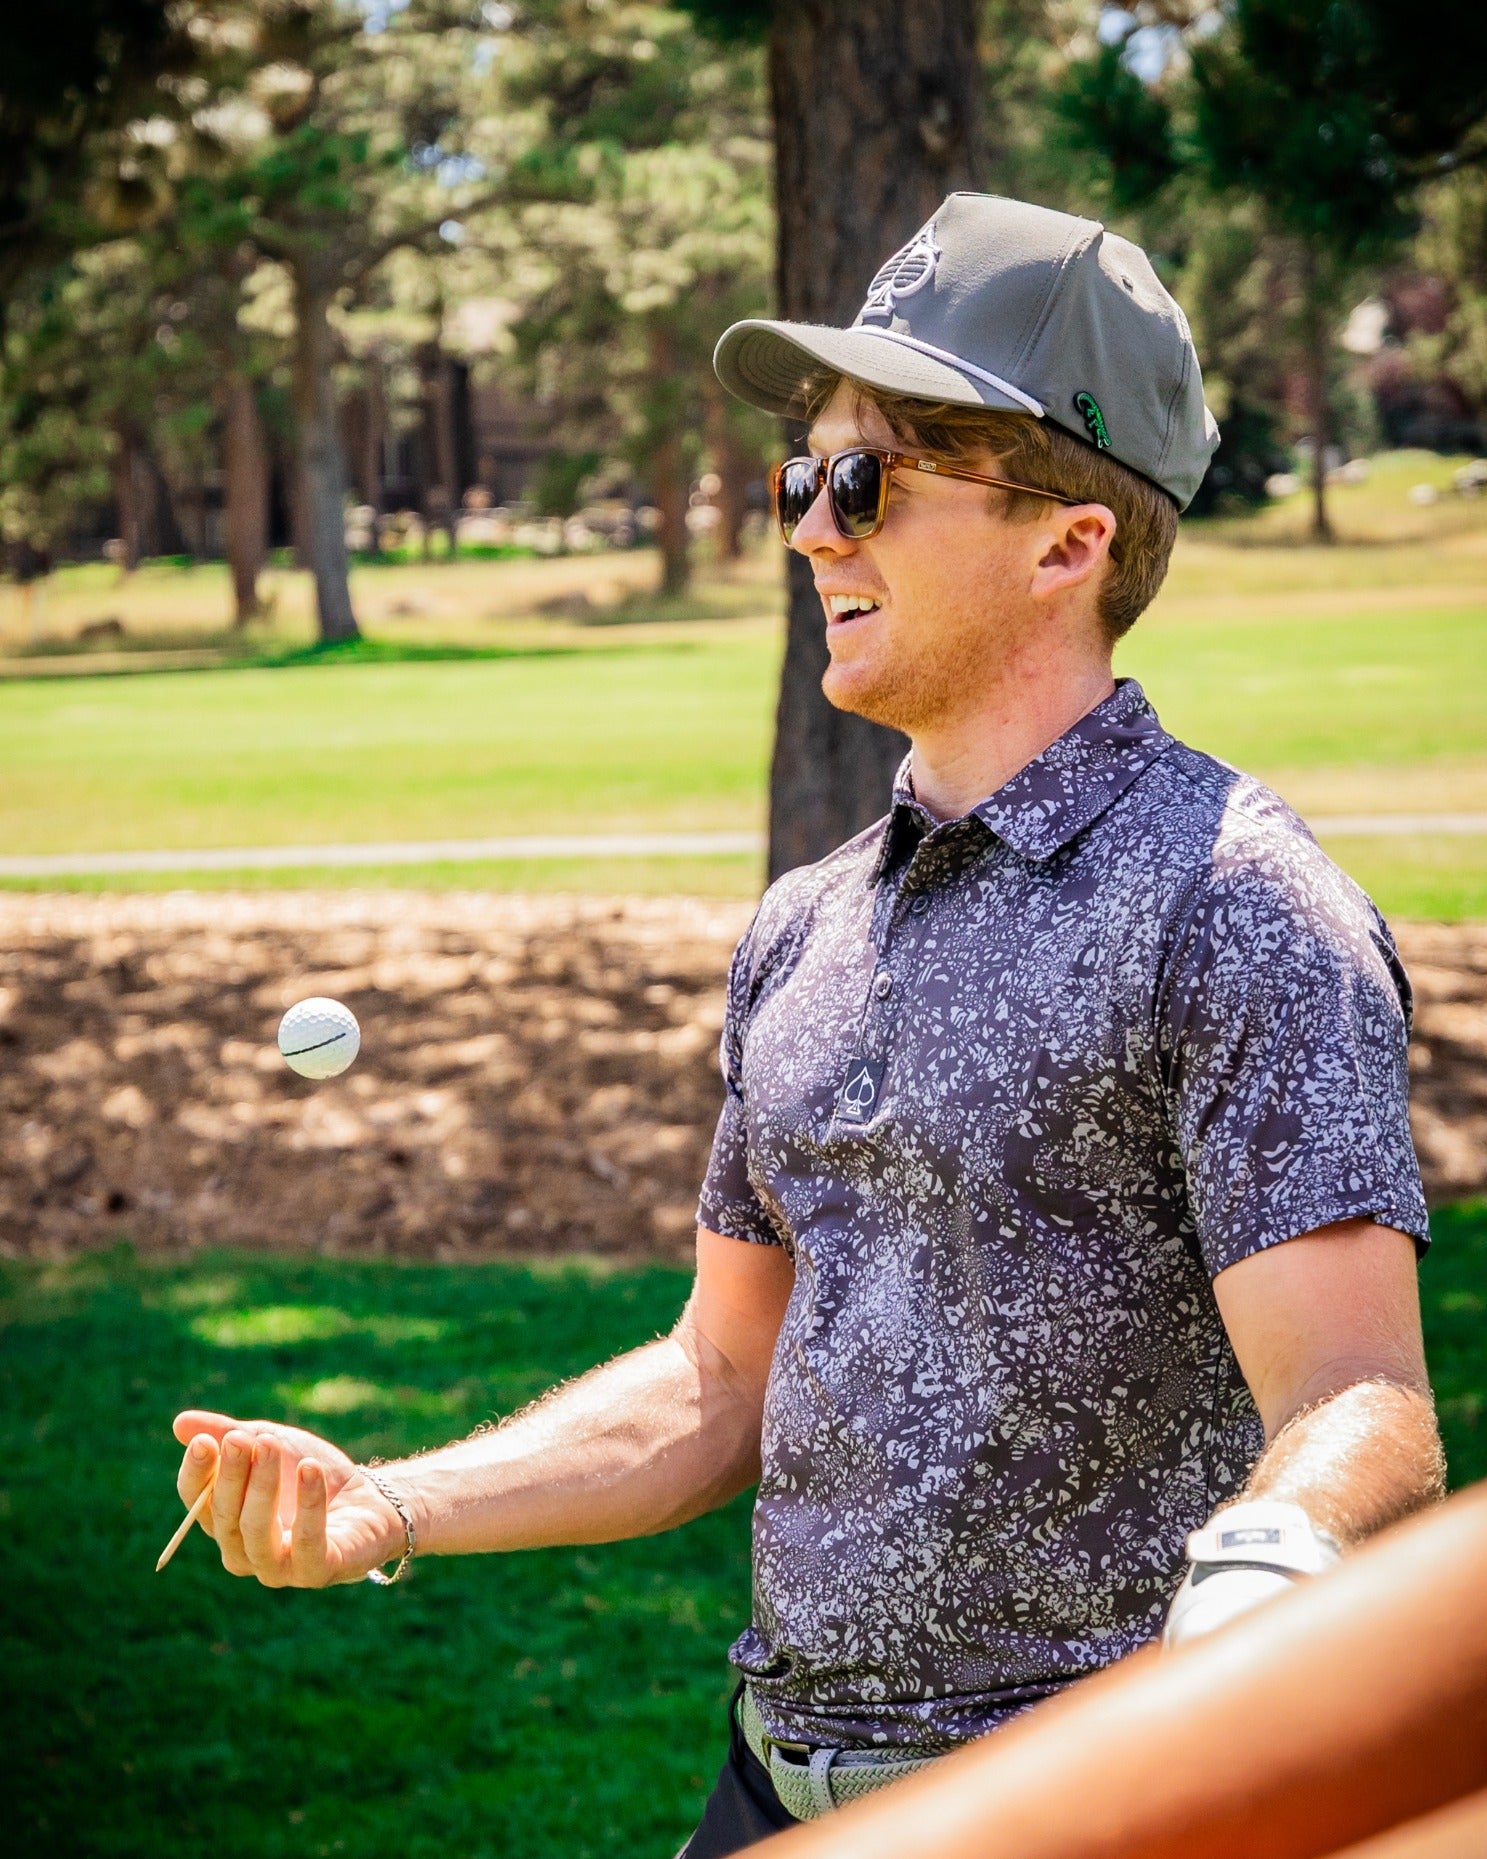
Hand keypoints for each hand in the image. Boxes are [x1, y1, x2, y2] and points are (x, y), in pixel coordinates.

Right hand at [171, 1408, 406, 1587]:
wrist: (369, 1497)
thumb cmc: (309, 1474)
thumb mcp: (270, 1443)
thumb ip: (229, 1433)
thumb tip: (180, 1424)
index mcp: (226, 1522)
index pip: (197, 1504)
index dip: (196, 1474)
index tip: (203, 1442)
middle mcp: (244, 1553)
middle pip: (226, 1518)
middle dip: (231, 1475)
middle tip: (239, 1438)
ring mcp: (279, 1568)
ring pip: (257, 1534)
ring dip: (262, 1487)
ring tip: (269, 1444)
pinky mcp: (317, 1571)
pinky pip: (306, 1542)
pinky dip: (308, 1505)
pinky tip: (309, 1469)